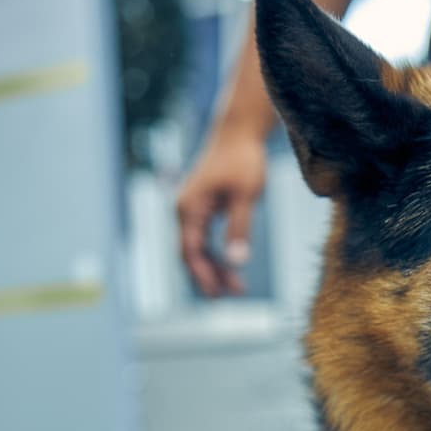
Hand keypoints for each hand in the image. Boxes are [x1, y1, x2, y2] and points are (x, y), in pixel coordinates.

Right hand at [176, 126, 268, 296]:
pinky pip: (203, 239)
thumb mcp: (246, 196)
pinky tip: (232, 267)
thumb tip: (238, 261)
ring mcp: (190, 209)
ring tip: (237, 288)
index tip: (218, 294)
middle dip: (208, 277)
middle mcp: (184, 210)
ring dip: (214, 268)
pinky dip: (216, 255)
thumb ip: (240, 228)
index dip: (203, 275)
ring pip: (197, 248)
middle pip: (190, 254)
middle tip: (230, 297)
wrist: (238, 133)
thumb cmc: (243, 160)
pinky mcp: (201, 207)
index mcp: (190, 208)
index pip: (190, 251)